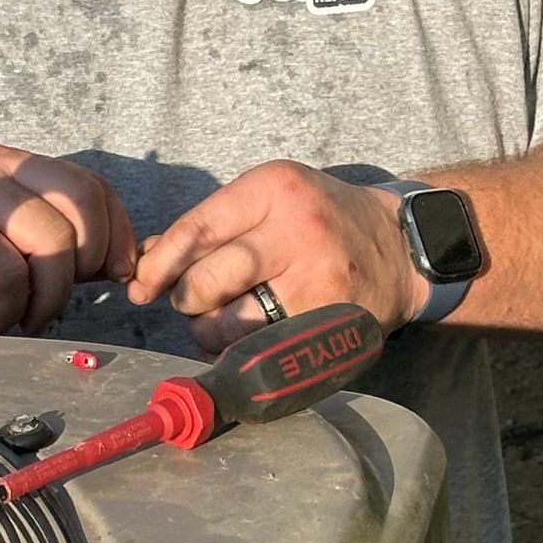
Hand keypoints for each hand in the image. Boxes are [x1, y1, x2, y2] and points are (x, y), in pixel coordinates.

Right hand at [0, 145, 137, 334]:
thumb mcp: (19, 254)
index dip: (117, 236)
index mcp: (20, 165)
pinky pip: (8, 269)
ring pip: (51, 239)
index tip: (112, 278)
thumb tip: (126, 265)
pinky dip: (10, 308)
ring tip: (25, 318)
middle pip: (83, 205)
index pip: (94, 187)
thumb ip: (66, 249)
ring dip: (48, 295)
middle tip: (55, 301)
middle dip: (84, 265)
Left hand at [127, 161, 425, 352]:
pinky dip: (239, 353)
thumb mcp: (270, 200)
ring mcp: (316, 281)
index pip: (195, 230)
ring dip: (210, 331)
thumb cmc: (320, 222)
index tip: (141, 286)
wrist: (401, 249)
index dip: (159, 265)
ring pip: (229, 323)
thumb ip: (211, 224)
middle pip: (206, 282)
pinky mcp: (328, 323)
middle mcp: (296, 231)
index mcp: (274, 189)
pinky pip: (260, 351)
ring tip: (224, 320)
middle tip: (192, 301)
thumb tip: (147, 260)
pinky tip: (246, 341)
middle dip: (186, 299)